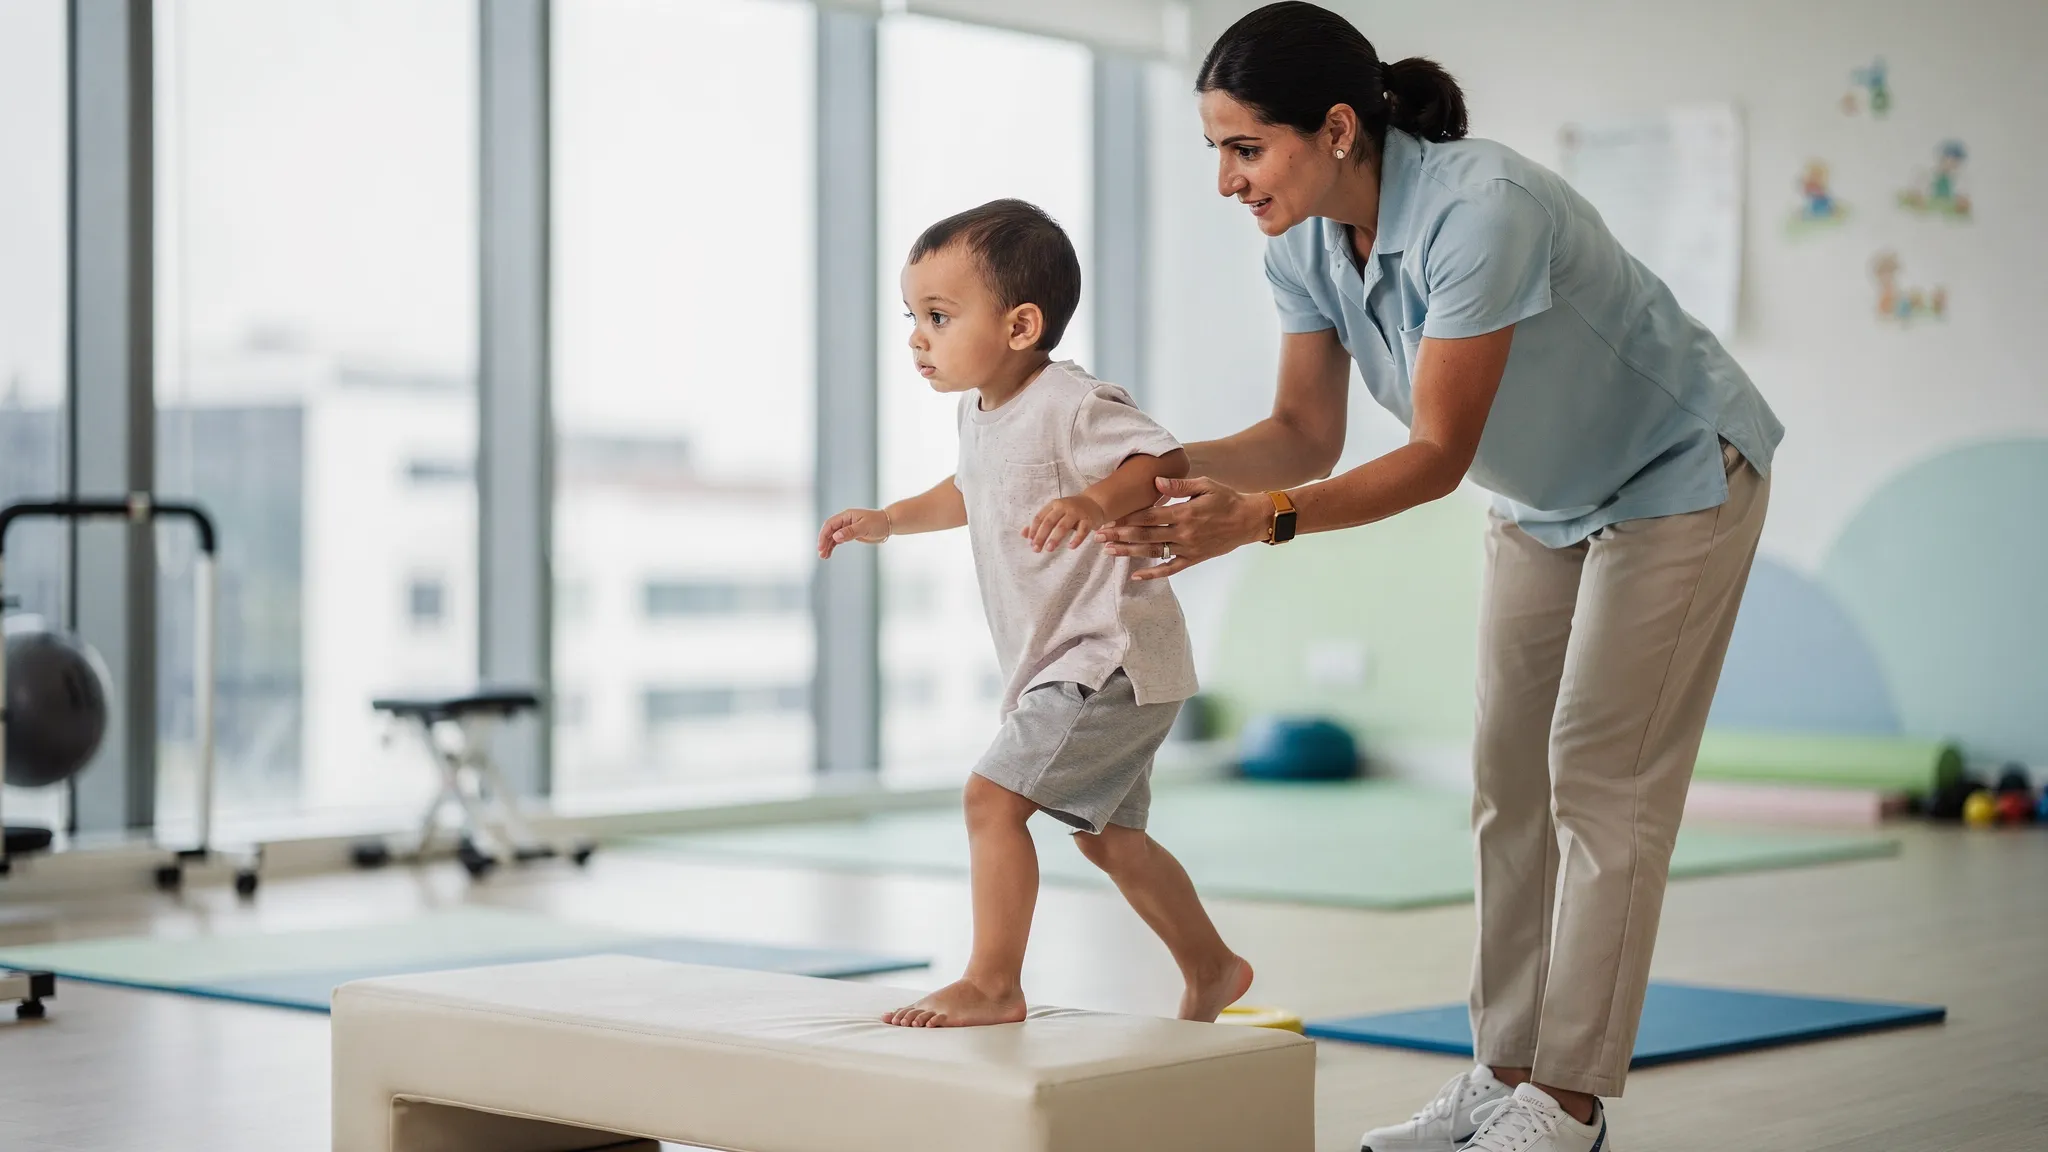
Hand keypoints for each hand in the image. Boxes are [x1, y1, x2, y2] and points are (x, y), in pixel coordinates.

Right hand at [818, 508, 890, 557]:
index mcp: (846, 516)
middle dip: (824, 542)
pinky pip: (838, 540)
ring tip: (823, 557)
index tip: (821, 546)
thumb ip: (850, 532)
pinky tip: (829, 554)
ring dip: (827, 546)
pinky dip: (833, 546)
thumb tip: (835, 536)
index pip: (830, 524)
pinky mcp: (850, 534)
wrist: (888, 524)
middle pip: (829, 531)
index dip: (824, 535)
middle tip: (821, 554)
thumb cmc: (878, 522)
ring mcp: (846, 527)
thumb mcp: (864, 527)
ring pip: (832, 536)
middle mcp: (844, 520)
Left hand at [1023, 495, 1107, 552]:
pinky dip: (1077, 539)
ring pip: (1063, 525)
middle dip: (1041, 536)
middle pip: (1049, 522)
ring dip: (1055, 538)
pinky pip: (1082, 530)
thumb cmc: (1071, 511)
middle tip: (1036, 549)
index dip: (1033, 530)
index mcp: (1053, 505)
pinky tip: (1071, 547)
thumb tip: (1023, 534)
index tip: (1030, 542)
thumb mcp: (1055, 514)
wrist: (1094, 502)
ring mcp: (1076, 513)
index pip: (1040, 517)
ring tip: (1049, 549)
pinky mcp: (1088, 519)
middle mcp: (1064, 507)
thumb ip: (1040, 523)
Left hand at [1096, 477, 1270, 579]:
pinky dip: (1152, 573)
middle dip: (1120, 535)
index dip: (1128, 518)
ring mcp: (1188, 549)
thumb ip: (1180, 484)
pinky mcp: (1193, 559)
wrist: (1248, 521)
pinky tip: (1135, 575)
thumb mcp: (1205, 485)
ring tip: (1109, 551)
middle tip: (1099, 535)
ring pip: (1153, 552)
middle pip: (1145, 535)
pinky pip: (1170, 569)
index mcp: (1184, 513)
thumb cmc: (1226, 499)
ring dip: (1129, 552)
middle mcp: (1184, 533)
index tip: (1109, 517)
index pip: (1149, 516)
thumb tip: (1157, 481)